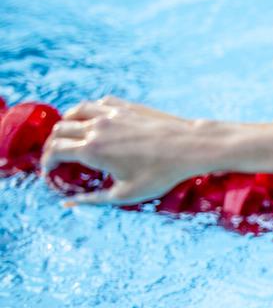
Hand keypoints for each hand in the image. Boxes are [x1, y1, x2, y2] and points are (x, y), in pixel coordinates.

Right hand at [40, 96, 210, 205]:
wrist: (189, 146)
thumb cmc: (161, 173)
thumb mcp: (126, 194)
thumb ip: (93, 200)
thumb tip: (68, 203)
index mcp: (91, 150)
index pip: (55, 151)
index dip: (47, 162)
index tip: (50, 171)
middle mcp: (95, 128)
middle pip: (59, 131)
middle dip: (52, 145)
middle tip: (57, 156)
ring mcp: (109, 113)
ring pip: (74, 112)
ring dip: (66, 124)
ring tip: (69, 136)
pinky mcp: (124, 106)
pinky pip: (96, 104)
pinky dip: (87, 111)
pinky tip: (93, 120)